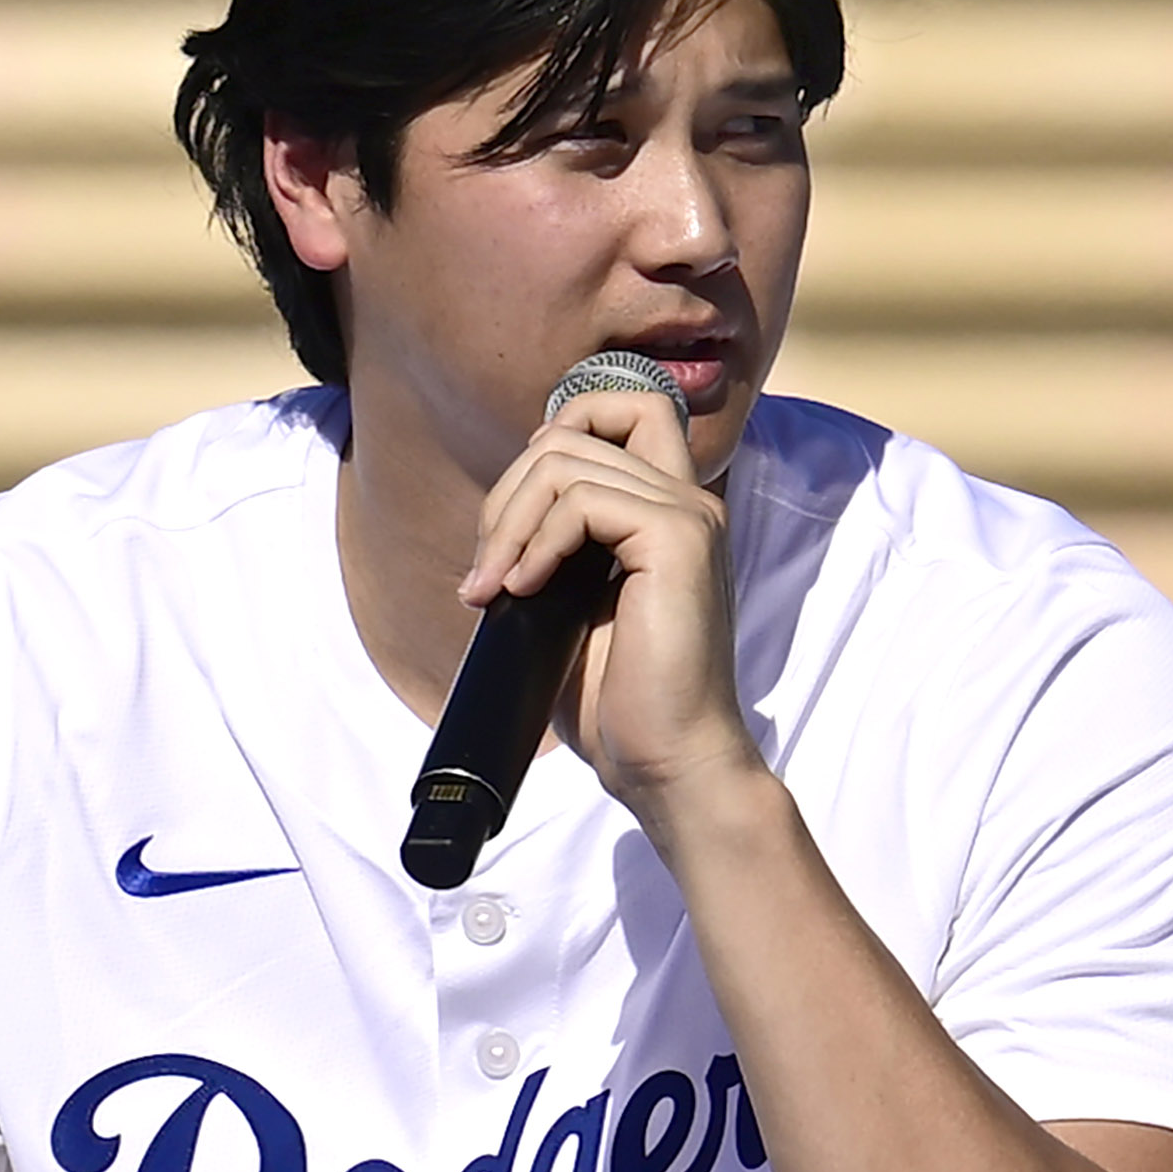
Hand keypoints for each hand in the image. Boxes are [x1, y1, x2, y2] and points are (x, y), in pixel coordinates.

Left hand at [460, 387, 761, 814]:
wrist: (665, 762)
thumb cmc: (618, 700)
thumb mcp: (569, 604)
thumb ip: (554, 544)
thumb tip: (499, 511)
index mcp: (665, 510)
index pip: (617, 409)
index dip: (551, 439)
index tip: (513, 523)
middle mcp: (685, 499)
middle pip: (572, 429)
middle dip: (507, 492)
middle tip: (485, 571)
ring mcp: (688, 514)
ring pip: (564, 460)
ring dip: (507, 524)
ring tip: (493, 590)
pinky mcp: (678, 539)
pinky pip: (580, 500)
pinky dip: (535, 542)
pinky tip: (523, 591)